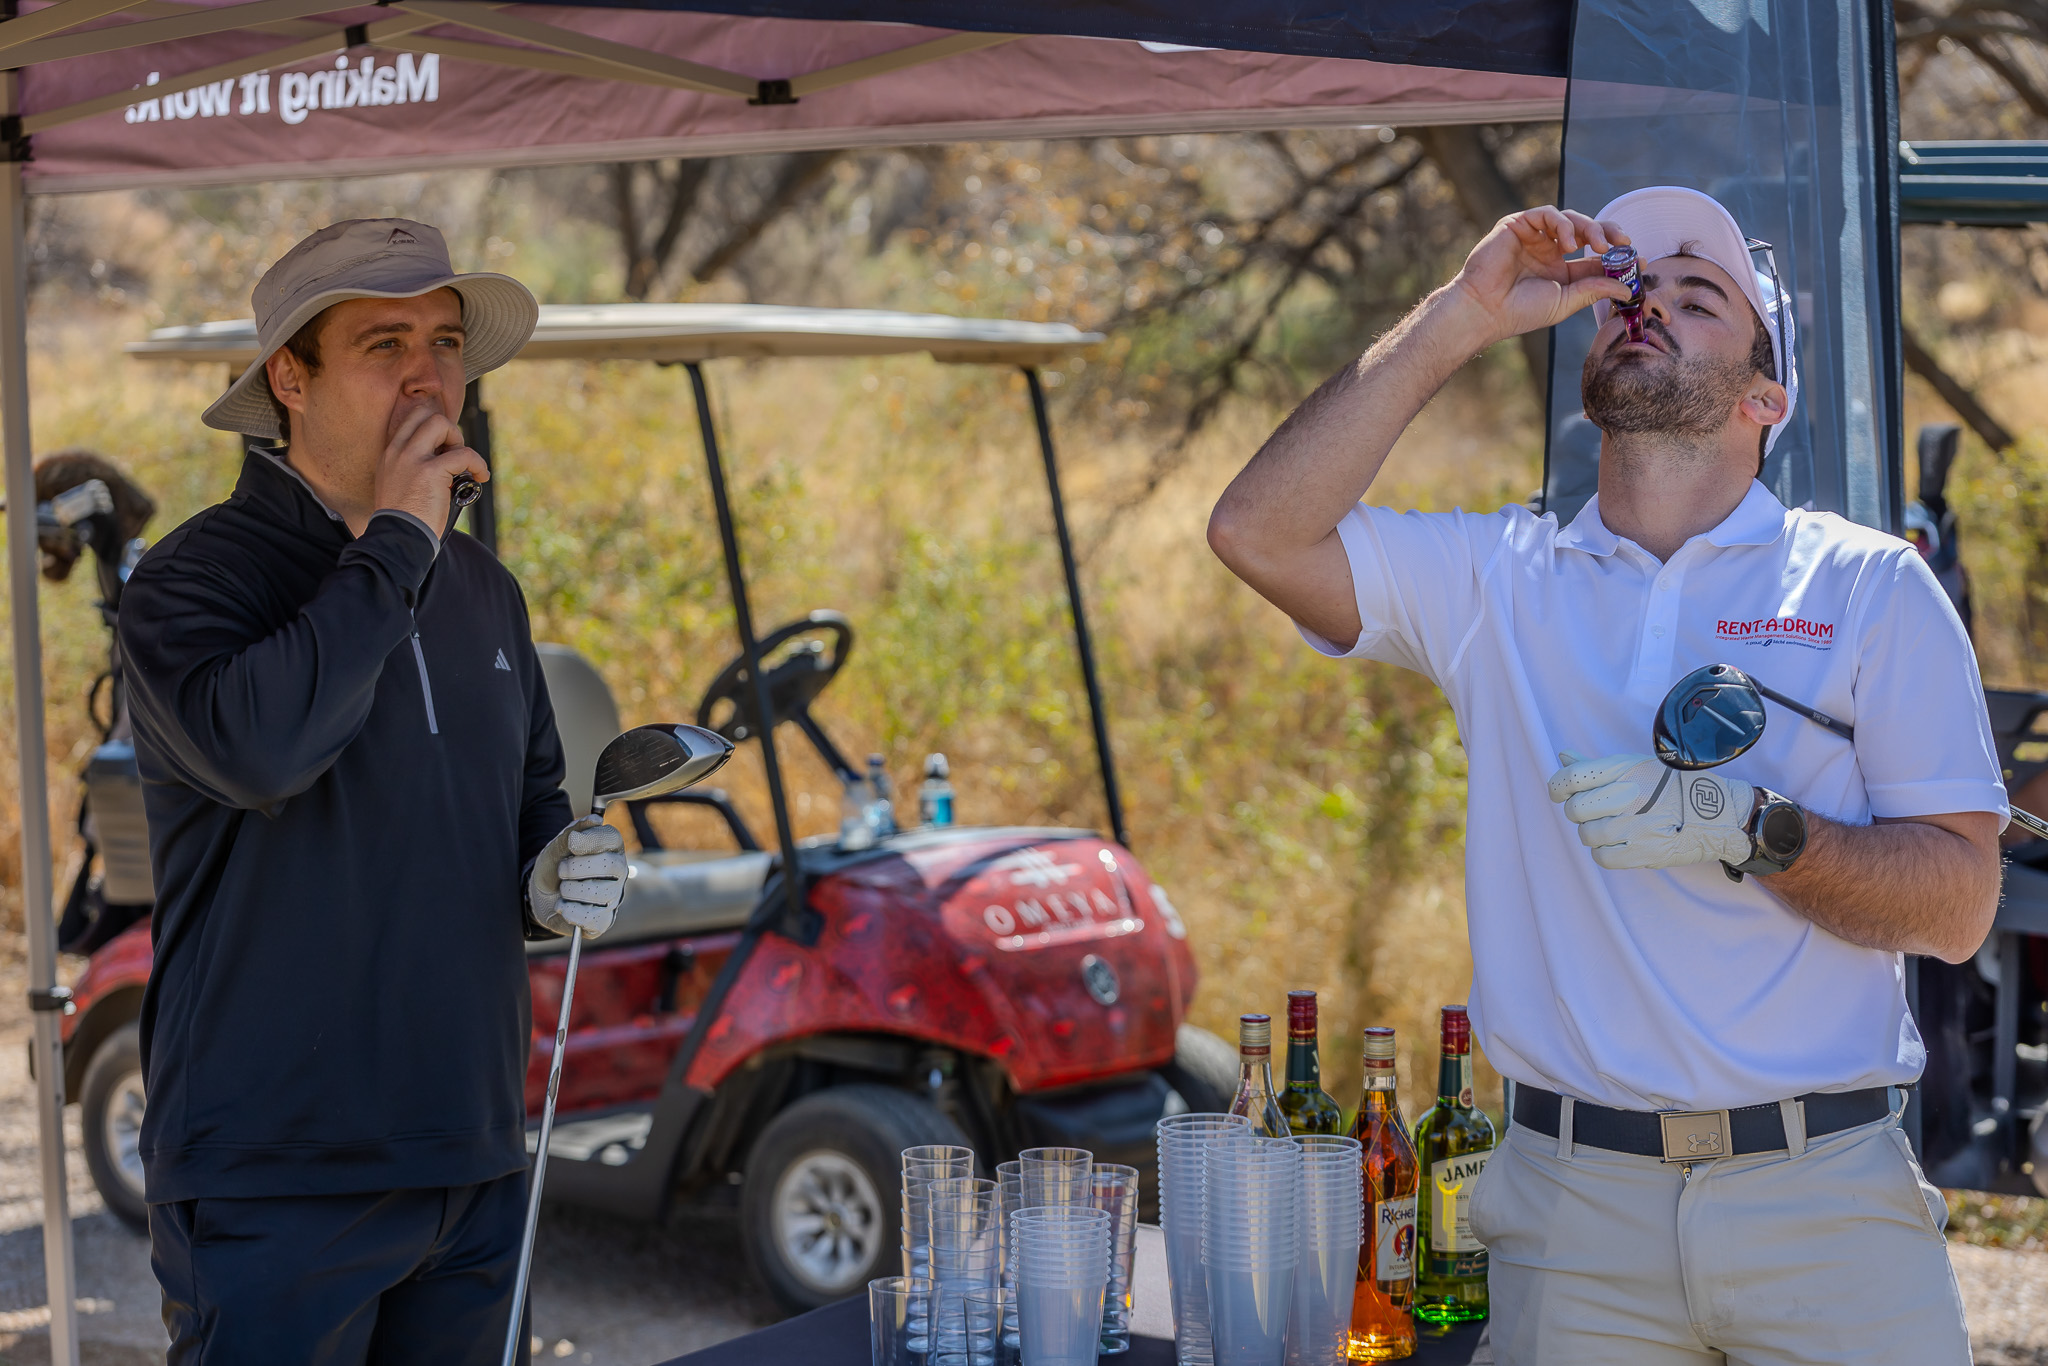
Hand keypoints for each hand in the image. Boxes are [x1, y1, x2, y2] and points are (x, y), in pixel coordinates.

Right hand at [376, 397, 486, 534]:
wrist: (398, 540)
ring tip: (465, 469)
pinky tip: (481, 477)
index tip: (447, 449)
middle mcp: (398, 451)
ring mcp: (413, 458)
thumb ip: (415, 469)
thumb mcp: (400, 486)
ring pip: (442, 424)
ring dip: (461, 443)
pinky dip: (478, 464)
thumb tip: (448, 462)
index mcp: (390, 454)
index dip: (436, 428)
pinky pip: (464, 455)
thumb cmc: (405, 522)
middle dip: (449, 431)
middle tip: (456, 457)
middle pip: (428, 415)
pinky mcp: (431, 471)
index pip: (412, 419)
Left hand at [528, 816, 627, 937]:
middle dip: (576, 867)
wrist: (542, 896)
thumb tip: (595, 820)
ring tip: (563, 889)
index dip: (591, 840)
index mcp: (610, 847)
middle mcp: (618, 871)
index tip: (572, 844)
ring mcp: (613, 896)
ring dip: (570, 890)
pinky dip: (570, 911)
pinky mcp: (604, 920)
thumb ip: (573, 832)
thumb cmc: (555, 867)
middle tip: (562, 870)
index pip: (612, 837)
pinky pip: (592, 918)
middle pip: (610, 865)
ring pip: (599, 892)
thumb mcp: (557, 847)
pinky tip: (564, 906)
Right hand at [1445, 207, 1635, 347]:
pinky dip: (1561, 224)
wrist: (1485, 309)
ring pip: (1571, 219)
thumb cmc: (1520, 311)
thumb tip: (1629, 290)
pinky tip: (1567, 242)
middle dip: (1608, 235)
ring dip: (1589, 228)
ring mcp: (1534, 236)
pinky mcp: (1518, 224)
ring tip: (1596, 245)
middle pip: (1587, 232)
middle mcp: (1549, 250)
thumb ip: (1595, 290)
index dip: (1618, 255)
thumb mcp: (1566, 301)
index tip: (1639, 260)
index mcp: (1561, 269)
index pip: (1595, 257)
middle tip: (1623, 243)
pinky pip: (1547, 214)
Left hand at [1547, 751, 1753, 871]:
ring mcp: (1636, 825)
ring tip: (1618, 827)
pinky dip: (1607, 853)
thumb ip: (1597, 766)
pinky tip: (1623, 843)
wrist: (1721, 814)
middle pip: (1575, 810)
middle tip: (1597, 813)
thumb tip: (1562, 757)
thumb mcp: (1638, 766)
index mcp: (1625, 768)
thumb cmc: (1674, 788)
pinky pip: (1602, 858)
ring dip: (1596, 834)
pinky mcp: (1645, 852)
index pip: (1571, 777)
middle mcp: (1629, 794)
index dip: (1557, 787)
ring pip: (1587, 835)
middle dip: (1580, 813)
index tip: (1560, 794)